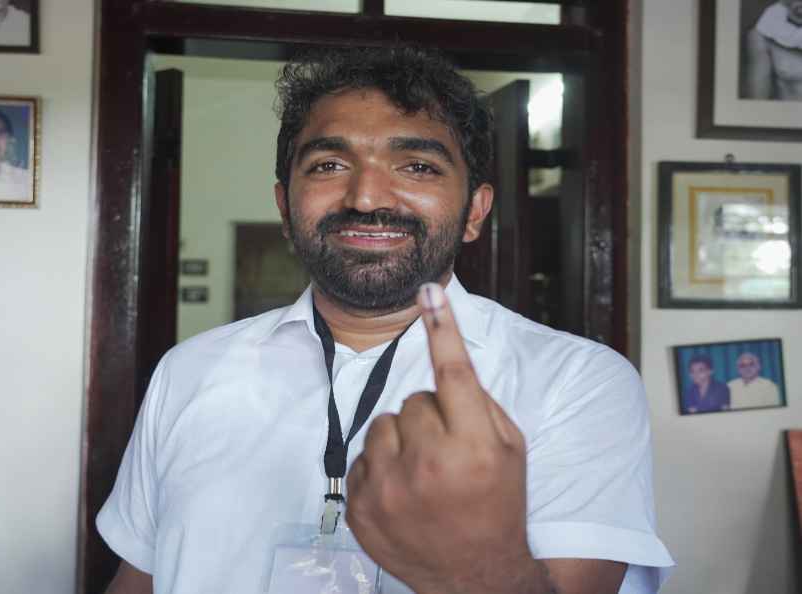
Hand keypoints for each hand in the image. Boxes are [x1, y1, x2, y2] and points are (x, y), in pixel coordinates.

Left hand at [345, 282, 544, 593]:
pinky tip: (404, 492)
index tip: (429, 291)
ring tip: (423, 472)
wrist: (474, 577)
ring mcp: (389, 487)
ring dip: (402, 439)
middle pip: (414, 399)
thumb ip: (481, 404)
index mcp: (474, 447)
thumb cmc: (498, 505)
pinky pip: (364, 455)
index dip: (442, 327)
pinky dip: (382, 467)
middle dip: (430, 417)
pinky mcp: (361, 505)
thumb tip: (447, 358)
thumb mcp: (511, 452)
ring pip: (384, 422)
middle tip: (447, 451)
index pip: (454, 372)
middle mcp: (429, 464)